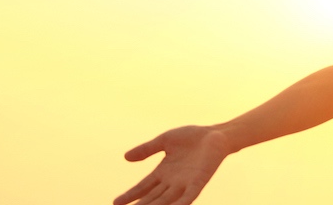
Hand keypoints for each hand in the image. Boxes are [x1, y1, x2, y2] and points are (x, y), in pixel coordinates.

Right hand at [114, 125, 230, 204]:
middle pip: (152, 197)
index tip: (116, 202)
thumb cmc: (192, 137)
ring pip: (166, 200)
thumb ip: (147, 149)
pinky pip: (188, 197)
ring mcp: (185, 183)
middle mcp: (172, 181)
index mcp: (163, 172)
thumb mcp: (164, 141)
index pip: (143, 186)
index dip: (131, 195)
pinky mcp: (198, 182)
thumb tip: (125, 157)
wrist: (215, 135)